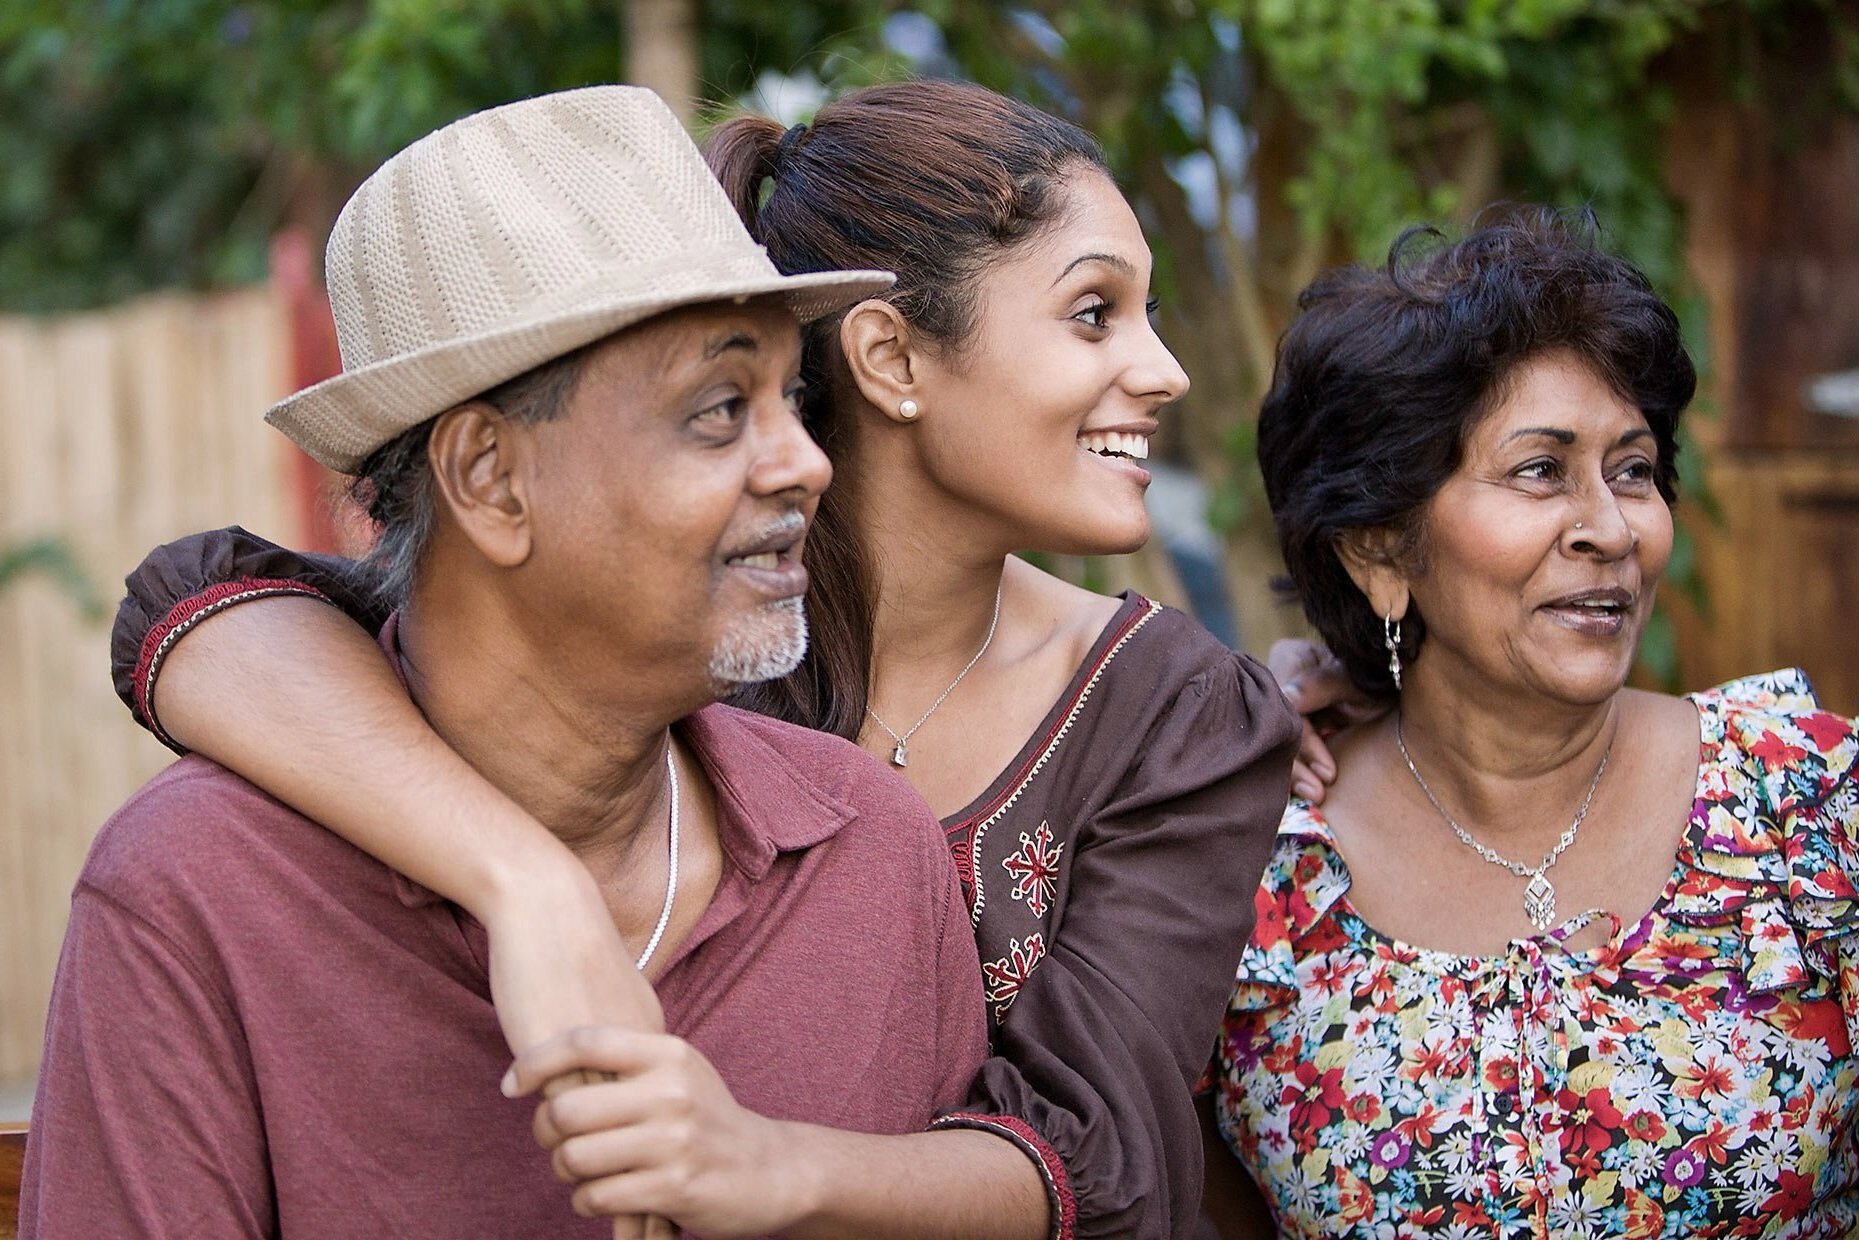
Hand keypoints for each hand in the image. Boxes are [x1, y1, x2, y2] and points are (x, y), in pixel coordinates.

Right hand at [484, 879, 670, 1238]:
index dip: (680, 1160)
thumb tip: (613, 1061)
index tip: (695, 1200)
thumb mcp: (604, 996)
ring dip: (623, 1197)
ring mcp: (602, 1068)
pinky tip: (592, 1207)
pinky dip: (589, 1174)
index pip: (674, 1119)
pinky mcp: (562, 1070)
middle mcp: (636, 1061)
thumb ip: (615, 1030)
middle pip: (656, 1144)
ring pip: (624, 1151)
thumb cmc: (564, 945)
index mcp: (650, 1044)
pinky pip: (580, 1138)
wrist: (546, 911)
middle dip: (654, 1195)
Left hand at [506, 1027, 809, 1238]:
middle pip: (567, 1107)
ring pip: (574, 1157)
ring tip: (579, 1170)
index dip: (536, 1061)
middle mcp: (671, 1091)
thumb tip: (546, 1056)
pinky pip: (595, 1196)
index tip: (512, 1085)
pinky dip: (586, 1200)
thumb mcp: (677, 1070)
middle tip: (555, 1139)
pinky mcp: (673, 1187)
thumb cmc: (705, 1117)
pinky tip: (600, 1194)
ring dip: (564, 1170)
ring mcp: (674, 1141)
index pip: (584, 1041)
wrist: (769, 1171)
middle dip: (546, 1131)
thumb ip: (624, 1059)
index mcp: (668, 1053)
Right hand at [1266, 638, 1385, 803]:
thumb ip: (1320, 685)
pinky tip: (1305, 791)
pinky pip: (1285, 750)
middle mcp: (1280, 680)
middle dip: (1297, 763)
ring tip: (1316, 796)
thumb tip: (1287, 698)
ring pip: (1278, 742)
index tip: (1327, 773)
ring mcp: (1283, 706)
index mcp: (1292, 657)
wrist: (1398, 694)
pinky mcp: (1291, 726)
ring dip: (1295, 773)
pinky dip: (1297, 772)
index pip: (1285, 705)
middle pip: (1278, 726)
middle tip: (1317, 793)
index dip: (1303, 741)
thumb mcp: (1356, 682)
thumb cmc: (1380, 681)